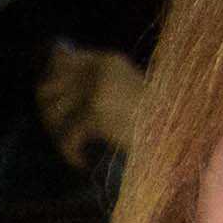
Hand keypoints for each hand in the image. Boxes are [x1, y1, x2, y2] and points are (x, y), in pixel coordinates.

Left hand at [33, 40, 148, 171]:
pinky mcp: (95, 114)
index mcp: (106, 61)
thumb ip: (98, 82)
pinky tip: (80, 161)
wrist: (175, 131)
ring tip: (70, 145)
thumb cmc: (155, 115)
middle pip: (49, 86)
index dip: (49, 80)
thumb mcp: (127, 87)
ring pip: (53, 112)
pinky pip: (67, 135)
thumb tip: (59, 84)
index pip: (62, 61)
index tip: (49, 98)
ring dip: (57, 133)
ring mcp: (95, 91)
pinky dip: (71, 152)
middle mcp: (97, 71)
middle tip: (56, 129)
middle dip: (47, 110)